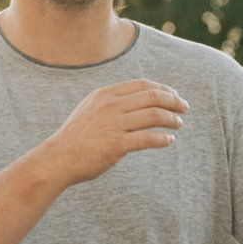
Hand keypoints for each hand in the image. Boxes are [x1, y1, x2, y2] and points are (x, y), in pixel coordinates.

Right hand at [44, 80, 187, 184]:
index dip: (164, 89)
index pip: (143, 85)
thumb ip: (113, 101)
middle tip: (184, 108)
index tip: (175, 96)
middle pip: (153, 97)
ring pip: (154, 115)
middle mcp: (110, 105)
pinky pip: (149, 138)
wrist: (58, 158)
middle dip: (174, 101)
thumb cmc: (77, 136)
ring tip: (178, 124)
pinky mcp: (117, 145)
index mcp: (105, 94)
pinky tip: (168, 140)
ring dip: (172, 119)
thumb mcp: (91, 108)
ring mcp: (114, 125)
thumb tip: (141, 99)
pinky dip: (163, 139)